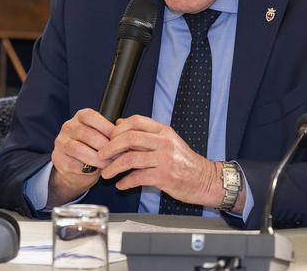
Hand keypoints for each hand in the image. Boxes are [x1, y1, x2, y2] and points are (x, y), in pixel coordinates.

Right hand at [48, 108, 115, 205]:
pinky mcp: (57, 158)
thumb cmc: (94, 149)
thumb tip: (126, 135)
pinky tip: (96, 170)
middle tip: (118, 155)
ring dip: (97, 158)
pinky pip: (72, 164)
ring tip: (109, 164)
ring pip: (78, 149)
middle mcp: (68, 126)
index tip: (120, 139)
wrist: (78, 169)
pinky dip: (86, 168)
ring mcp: (60, 142)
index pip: (91, 117)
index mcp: (80, 116)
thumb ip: (111, 133)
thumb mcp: (102, 136)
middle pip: (87, 134)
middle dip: (105, 146)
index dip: (107, 128)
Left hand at [98, 115, 218, 207]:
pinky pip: (138, 178)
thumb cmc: (184, 162)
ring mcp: (165, 159)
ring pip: (130, 159)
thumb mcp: (168, 141)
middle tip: (101, 155)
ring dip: (113, 167)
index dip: (118, 129)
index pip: (135, 121)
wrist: (205, 179)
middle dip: (110, 147)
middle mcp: (164, 142)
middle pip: (129, 138)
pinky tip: (121, 185)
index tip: (108, 139)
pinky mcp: (165, 177)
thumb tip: (119, 124)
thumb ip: (145, 133)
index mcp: (164, 131)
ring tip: (106, 173)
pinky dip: (125, 182)